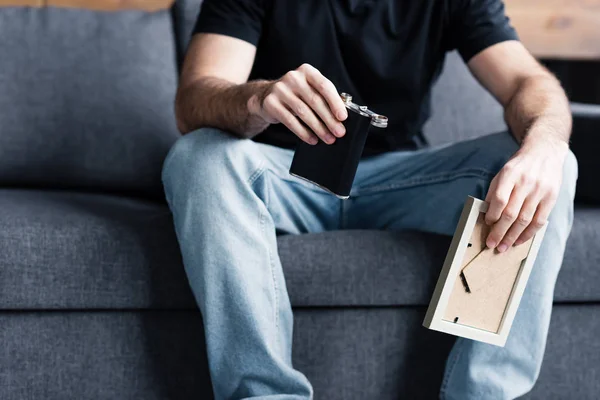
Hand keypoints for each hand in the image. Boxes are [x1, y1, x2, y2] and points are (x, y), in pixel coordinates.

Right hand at [247, 64, 347, 144]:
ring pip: (303, 112)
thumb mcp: (309, 90)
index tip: (343, 117)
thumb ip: (324, 97)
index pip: (324, 86)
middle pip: (315, 100)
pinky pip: (290, 121)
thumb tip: (341, 118)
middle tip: (339, 132)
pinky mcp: (271, 103)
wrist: (265, 96)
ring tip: (328, 138)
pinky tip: (312, 139)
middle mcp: (293, 77)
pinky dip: (303, 132)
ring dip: (318, 128)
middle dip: (329, 119)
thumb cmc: (295, 95)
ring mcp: (280, 90)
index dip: (335, 102)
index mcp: (307, 71)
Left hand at [484, 137, 568, 251]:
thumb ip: (494, 192)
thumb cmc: (518, 167)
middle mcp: (526, 183)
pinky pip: (539, 221)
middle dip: (499, 232)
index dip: (492, 215)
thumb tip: (486, 215)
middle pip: (511, 213)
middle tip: (491, 244)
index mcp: (510, 174)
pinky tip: (519, 241)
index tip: (487, 224)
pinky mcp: (551, 198)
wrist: (544, 153)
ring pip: (525, 220)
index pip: (499, 199)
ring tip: (503, 247)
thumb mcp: (502, 173)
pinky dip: (528, 234)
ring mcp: (540, 191)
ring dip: (513, 237)